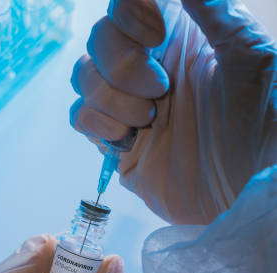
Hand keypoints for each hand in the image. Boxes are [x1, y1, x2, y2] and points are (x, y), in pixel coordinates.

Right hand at [70, 0, 275, 224]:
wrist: (244, 189)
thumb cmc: (261, 123)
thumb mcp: (250, 57)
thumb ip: (214, 11)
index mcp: (178, 37)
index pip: (128, 4)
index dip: (130, 14)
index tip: (156, 37)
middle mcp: (147, 63)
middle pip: (99, 38)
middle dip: (123, 65)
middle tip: (161, 91)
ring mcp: (126, 101)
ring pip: (82, 75)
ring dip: (112, 98)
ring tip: (150, 120)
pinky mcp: (112, 137)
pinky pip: (79, 116)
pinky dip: (98, 124)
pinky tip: (129, 138)